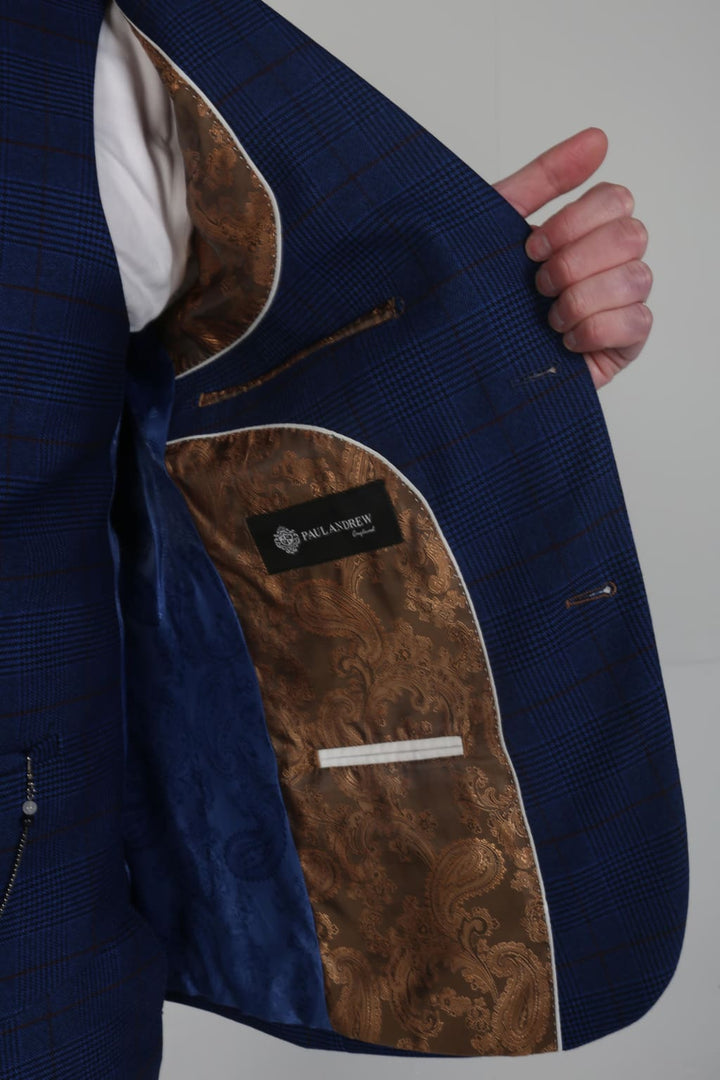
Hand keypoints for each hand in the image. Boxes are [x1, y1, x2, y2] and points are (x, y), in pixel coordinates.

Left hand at [493, 128, 652, 390]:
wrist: (456, 357)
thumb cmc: (473, 293)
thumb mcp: (496, 225)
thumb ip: (545, 178)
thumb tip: (598, 138)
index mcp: (581, 233)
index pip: (616, 199)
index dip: (575, 221)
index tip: (530, 249)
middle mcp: (605, 265)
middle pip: (632, 234)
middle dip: (576, 260)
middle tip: (539, 284)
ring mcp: (616, 305)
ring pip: (637, 278)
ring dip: (582, 297)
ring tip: (548, 317)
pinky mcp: (619, 346)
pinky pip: (638, 323)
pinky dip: (597, 329)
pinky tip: (565, 340)